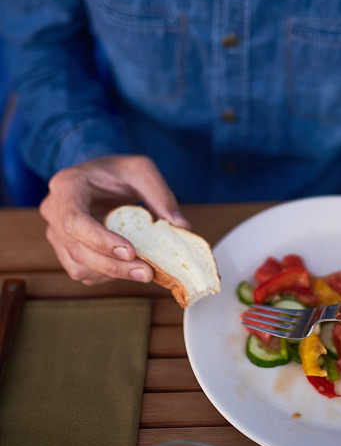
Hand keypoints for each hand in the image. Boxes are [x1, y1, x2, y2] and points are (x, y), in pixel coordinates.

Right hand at [40, 154, 189, 285]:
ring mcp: (56, 234)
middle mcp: (54, 211)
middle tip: (147, 271)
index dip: (100, 239)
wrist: (98, 177)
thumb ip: (160, 195)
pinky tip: (130, 268)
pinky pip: (83, 272)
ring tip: (145, 272)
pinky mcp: (65, 251)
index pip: (74, 220)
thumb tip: (182, 228)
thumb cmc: (117, 171)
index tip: (130, 251)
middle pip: (77, 249)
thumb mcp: (141, 170)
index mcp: (66, 186)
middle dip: (113, 265)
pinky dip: (108, 275)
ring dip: (113, 274)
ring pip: (79, 266)